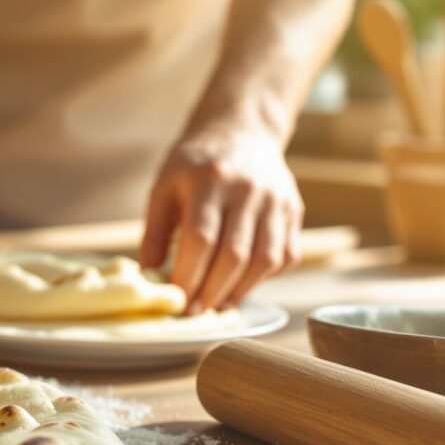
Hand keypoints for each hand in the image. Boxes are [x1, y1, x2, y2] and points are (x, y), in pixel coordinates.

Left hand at [139, 121, 302, 312]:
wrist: (242, 132)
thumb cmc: (194, 165)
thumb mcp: (164, 187)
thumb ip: (155, 232)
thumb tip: (150, 276)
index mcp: (210, 179)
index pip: (201, 238)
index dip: (188, 275)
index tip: (175, 300)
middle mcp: (249, 189)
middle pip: (234, 255)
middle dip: (212, 291)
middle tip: (195, 312)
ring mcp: (277, 200)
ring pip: (264, 260)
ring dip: (239, 291)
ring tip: (216, 304)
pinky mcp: (294, 211)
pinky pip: (284, 256)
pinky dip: (262, 278)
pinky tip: (240, 284)